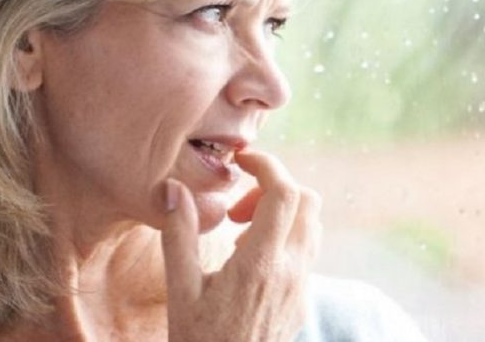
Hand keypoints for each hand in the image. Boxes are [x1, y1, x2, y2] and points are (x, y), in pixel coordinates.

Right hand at [158, 150, 321, 341]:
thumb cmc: (200, 341)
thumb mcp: (181, 290)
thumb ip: (179, 234)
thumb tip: (173, 187)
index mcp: (261, 263)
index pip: (285, 192)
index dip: (267, 164)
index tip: (242, 161)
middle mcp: (292, 271)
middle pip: (307, 200)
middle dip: (275, 187)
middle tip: (237, 208)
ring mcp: (302, 286)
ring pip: (311, 224)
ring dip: (283, 211)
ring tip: (241, 231)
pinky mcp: (302, 299)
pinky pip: (308, 249)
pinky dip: (287, 234)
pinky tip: (251, 258)